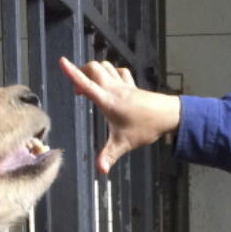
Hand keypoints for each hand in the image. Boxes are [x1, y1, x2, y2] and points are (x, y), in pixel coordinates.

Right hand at [58, 56, 182, 173]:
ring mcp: (124, 85)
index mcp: (108, 101)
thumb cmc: (146, 127)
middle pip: (93, 68)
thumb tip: (101, 170)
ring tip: (91, 85)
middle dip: (81, 72)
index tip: (61, 61)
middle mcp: (114, 89)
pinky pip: (118, 71)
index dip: (72, 73)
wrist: (169, 115)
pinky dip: (111, 72)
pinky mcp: (132, 85)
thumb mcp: (124, 144)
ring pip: (105, 66)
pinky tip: (110, 82)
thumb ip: (109, 156)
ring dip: (94, 70)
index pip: (86, 84)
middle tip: (79, 91)